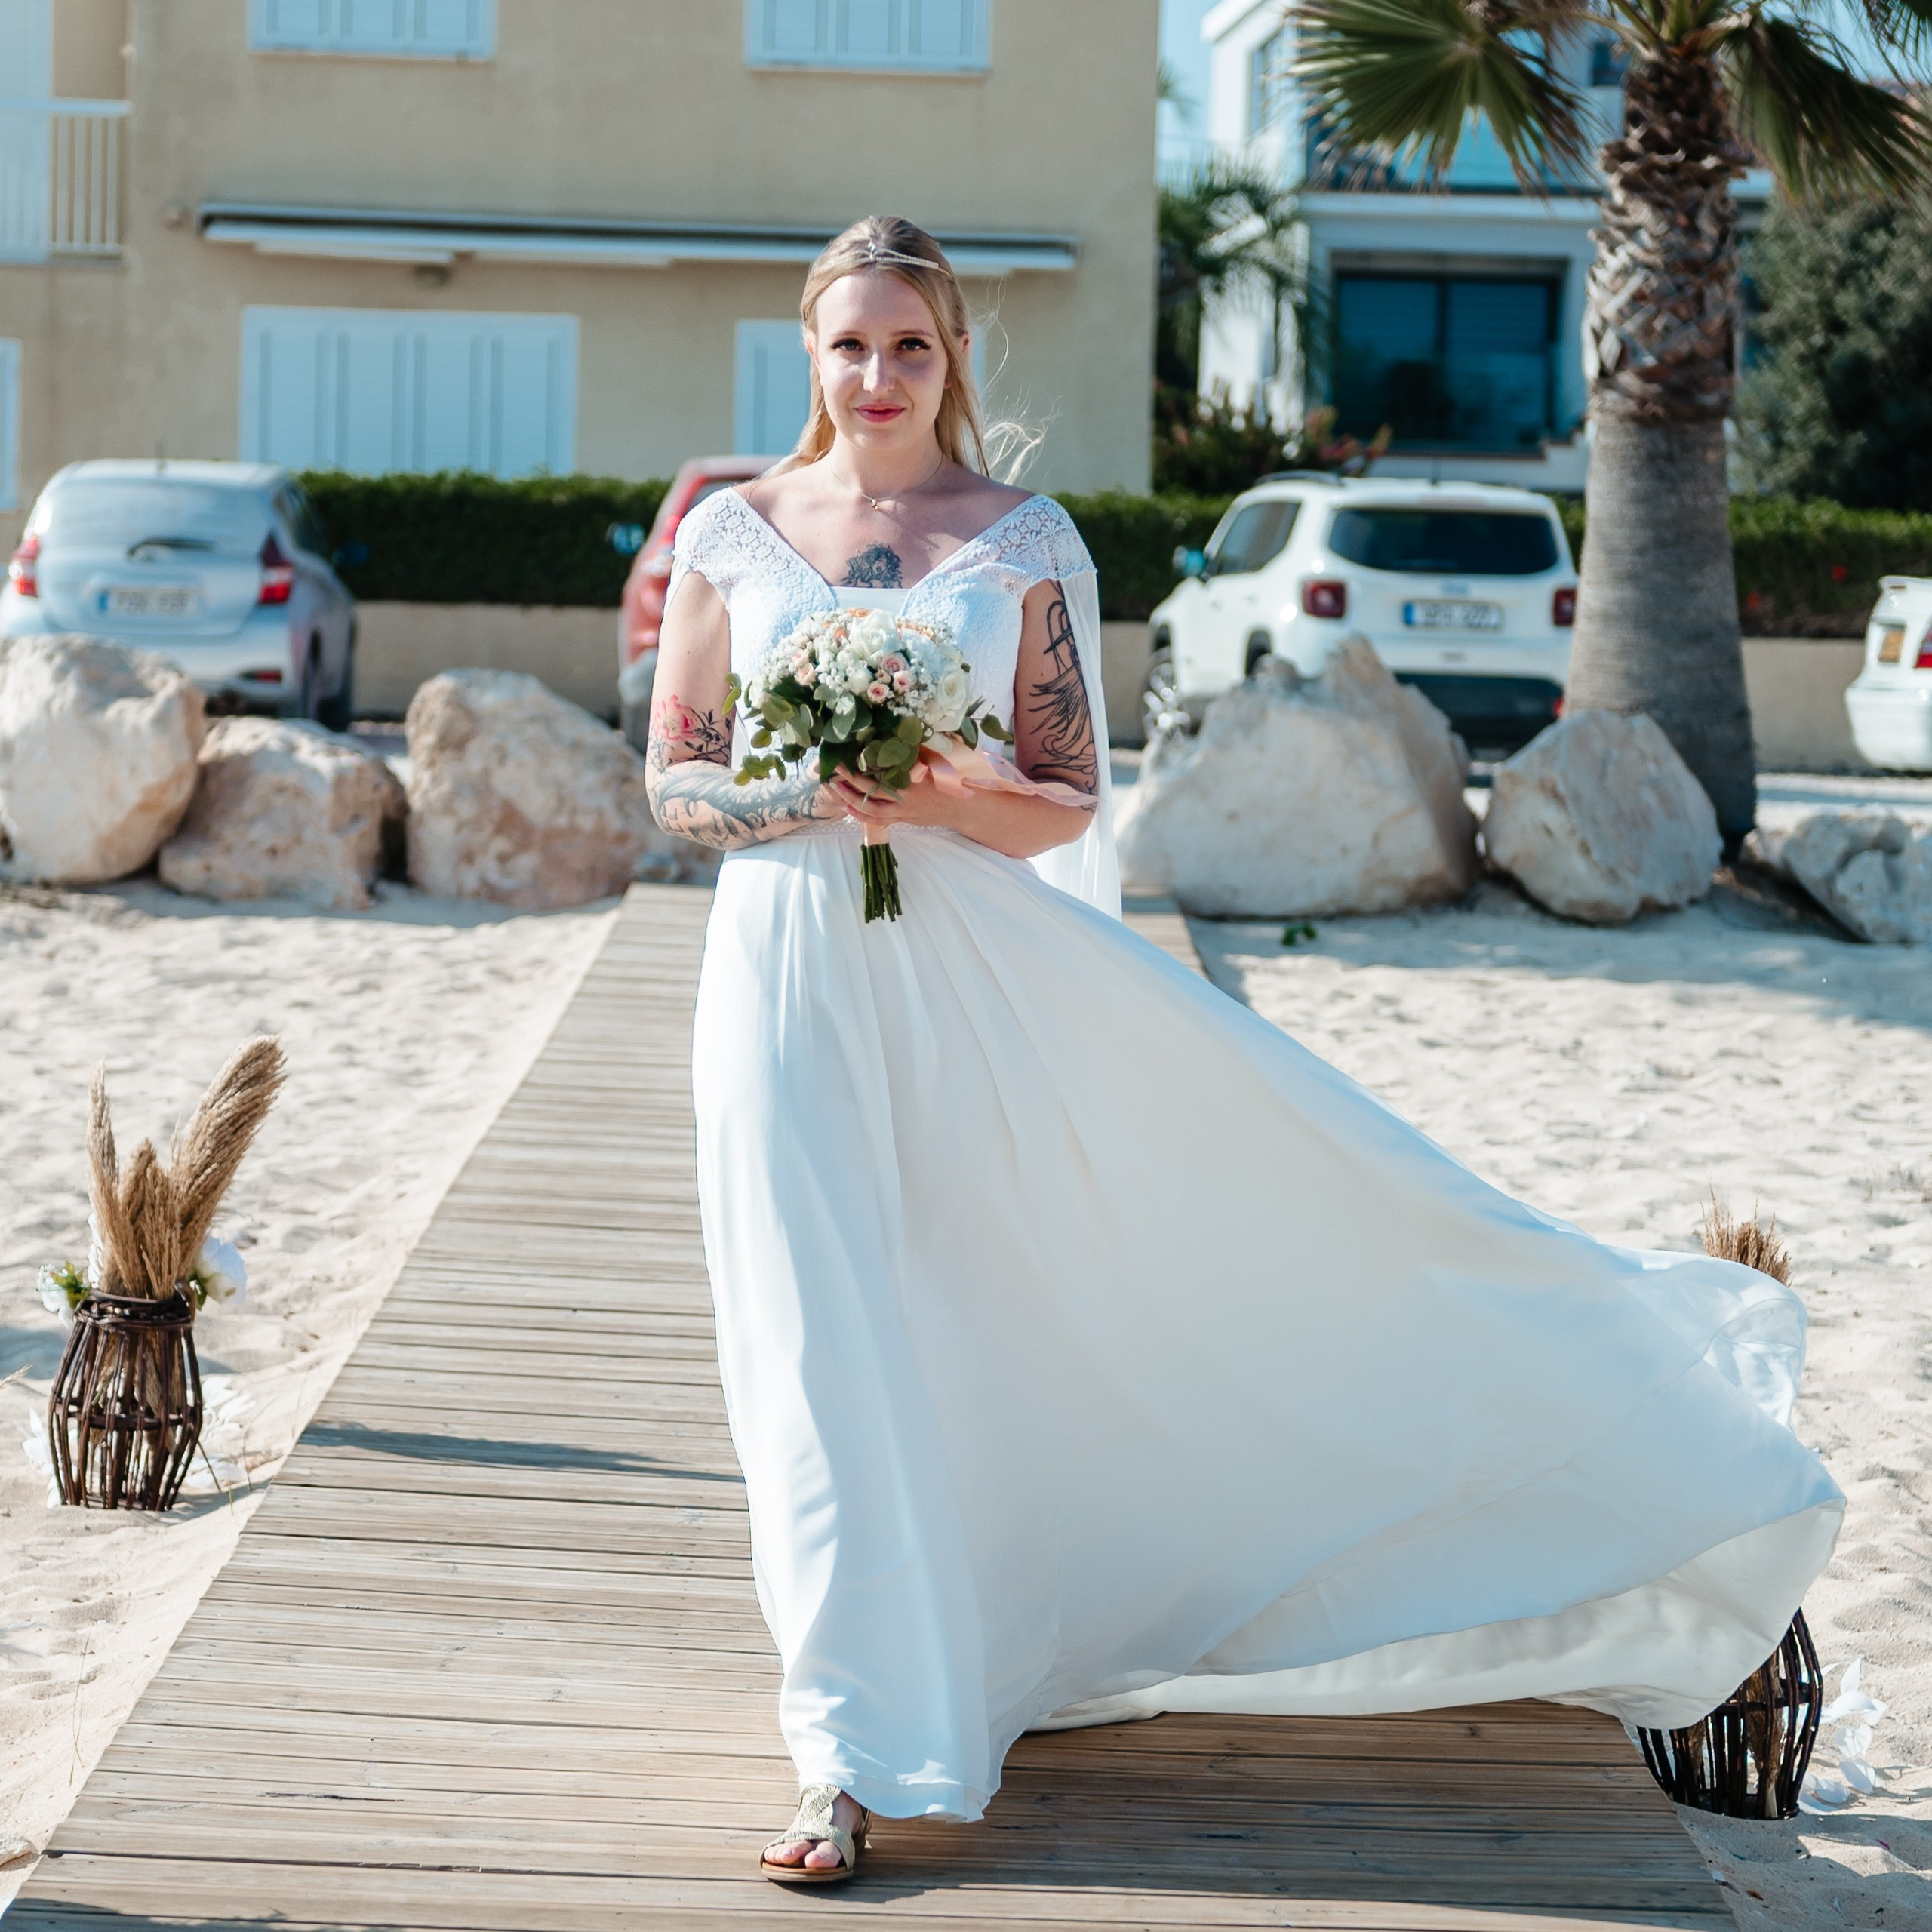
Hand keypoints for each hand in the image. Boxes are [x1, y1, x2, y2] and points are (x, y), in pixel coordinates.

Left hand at [828, 759, 961, 830]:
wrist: (960, 807)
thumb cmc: (949, 781)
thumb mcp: (934, 761)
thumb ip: (914, 749)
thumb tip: (896, 730)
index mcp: (912, 781)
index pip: (882, 772)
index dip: (864, 764)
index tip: (850, 753)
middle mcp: (904, 799)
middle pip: (871, 790)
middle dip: (850, 779)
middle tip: (835, 768)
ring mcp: (902, 812)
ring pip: (871, 809)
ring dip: (851, 799)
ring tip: (836, 788)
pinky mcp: (901, 819)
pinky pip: (877, 820)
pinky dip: (861, 815)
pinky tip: (847, 807)